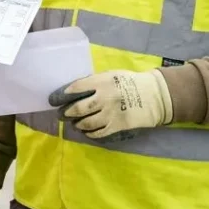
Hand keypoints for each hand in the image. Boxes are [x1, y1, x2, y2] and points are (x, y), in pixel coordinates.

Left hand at [49, 69, 172, 138]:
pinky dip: (89, 133)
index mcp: (102, 82)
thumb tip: (75, 90)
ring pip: (87, 123)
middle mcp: (104, 98)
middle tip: (62, 114)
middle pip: (79, 108)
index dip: (62, 94)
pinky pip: (98, 133)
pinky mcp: (117, 126)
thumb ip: (95, 82)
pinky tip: (86, 131)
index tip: (54, 99)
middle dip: (67, 112)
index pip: (76, 88)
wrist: (154, 96)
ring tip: (74, 123)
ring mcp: (111, 114)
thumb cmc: (130, 82)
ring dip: (77, 124)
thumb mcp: (112, 75)